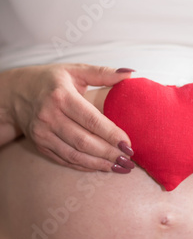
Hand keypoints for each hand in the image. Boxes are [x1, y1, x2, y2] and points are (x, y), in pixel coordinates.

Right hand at [9, 63, 135, 171]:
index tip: (128, 143)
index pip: (91, 120)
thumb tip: (130, 73)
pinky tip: (101, 166)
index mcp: (61, 96)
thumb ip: (103, 73)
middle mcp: (49, 116)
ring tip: (119, 167)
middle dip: (109, 153)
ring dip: (99, 164)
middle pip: (84, 142)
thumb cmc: (51, 81)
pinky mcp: (40, 145)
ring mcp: (43, 133)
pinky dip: (85, 166)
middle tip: (128, 159)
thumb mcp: (75, 71)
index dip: (111, 134)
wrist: (16, 93)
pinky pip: (65, 160)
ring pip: (75, 155)